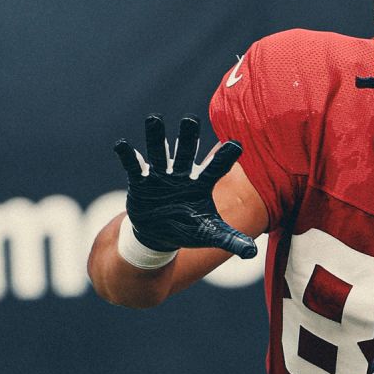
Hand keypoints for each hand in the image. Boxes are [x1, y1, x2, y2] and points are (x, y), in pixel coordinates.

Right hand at [113, 114, 257, 258]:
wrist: (159, 234)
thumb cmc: (189, 228)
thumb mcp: (209, 234)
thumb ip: (230, 239)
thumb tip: (251, 254)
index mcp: (201, 184)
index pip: (216, 168)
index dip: (224, 157)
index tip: (235, 144)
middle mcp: (182, 174)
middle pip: (186, 151)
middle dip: (188, 136)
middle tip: (190, 120)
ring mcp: (160, 175)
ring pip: (159, 152)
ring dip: (156, 137)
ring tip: (154, 119)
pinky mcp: (141, 182)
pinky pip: (133, 166)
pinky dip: (127, 156)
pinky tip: (121, 145)